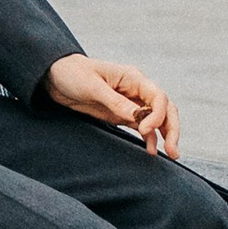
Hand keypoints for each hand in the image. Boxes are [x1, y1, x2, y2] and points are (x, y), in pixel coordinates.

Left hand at [44, 54, 178, 154]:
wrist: (54, 76)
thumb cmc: (72, 73)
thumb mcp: (93, 87)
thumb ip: (116, 102)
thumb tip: (139, 118)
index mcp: (133, 78)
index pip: (158, 96)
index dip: (158, 115)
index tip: (145, 130)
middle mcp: (136, 90)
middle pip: (165, 108)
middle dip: (172, 128)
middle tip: (174, 150)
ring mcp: (130, 103)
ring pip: (158, 119)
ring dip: (166, 135)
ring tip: (172, 155)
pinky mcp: (121, 115)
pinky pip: (142, 127)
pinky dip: (150, 138)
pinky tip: (152, 151)